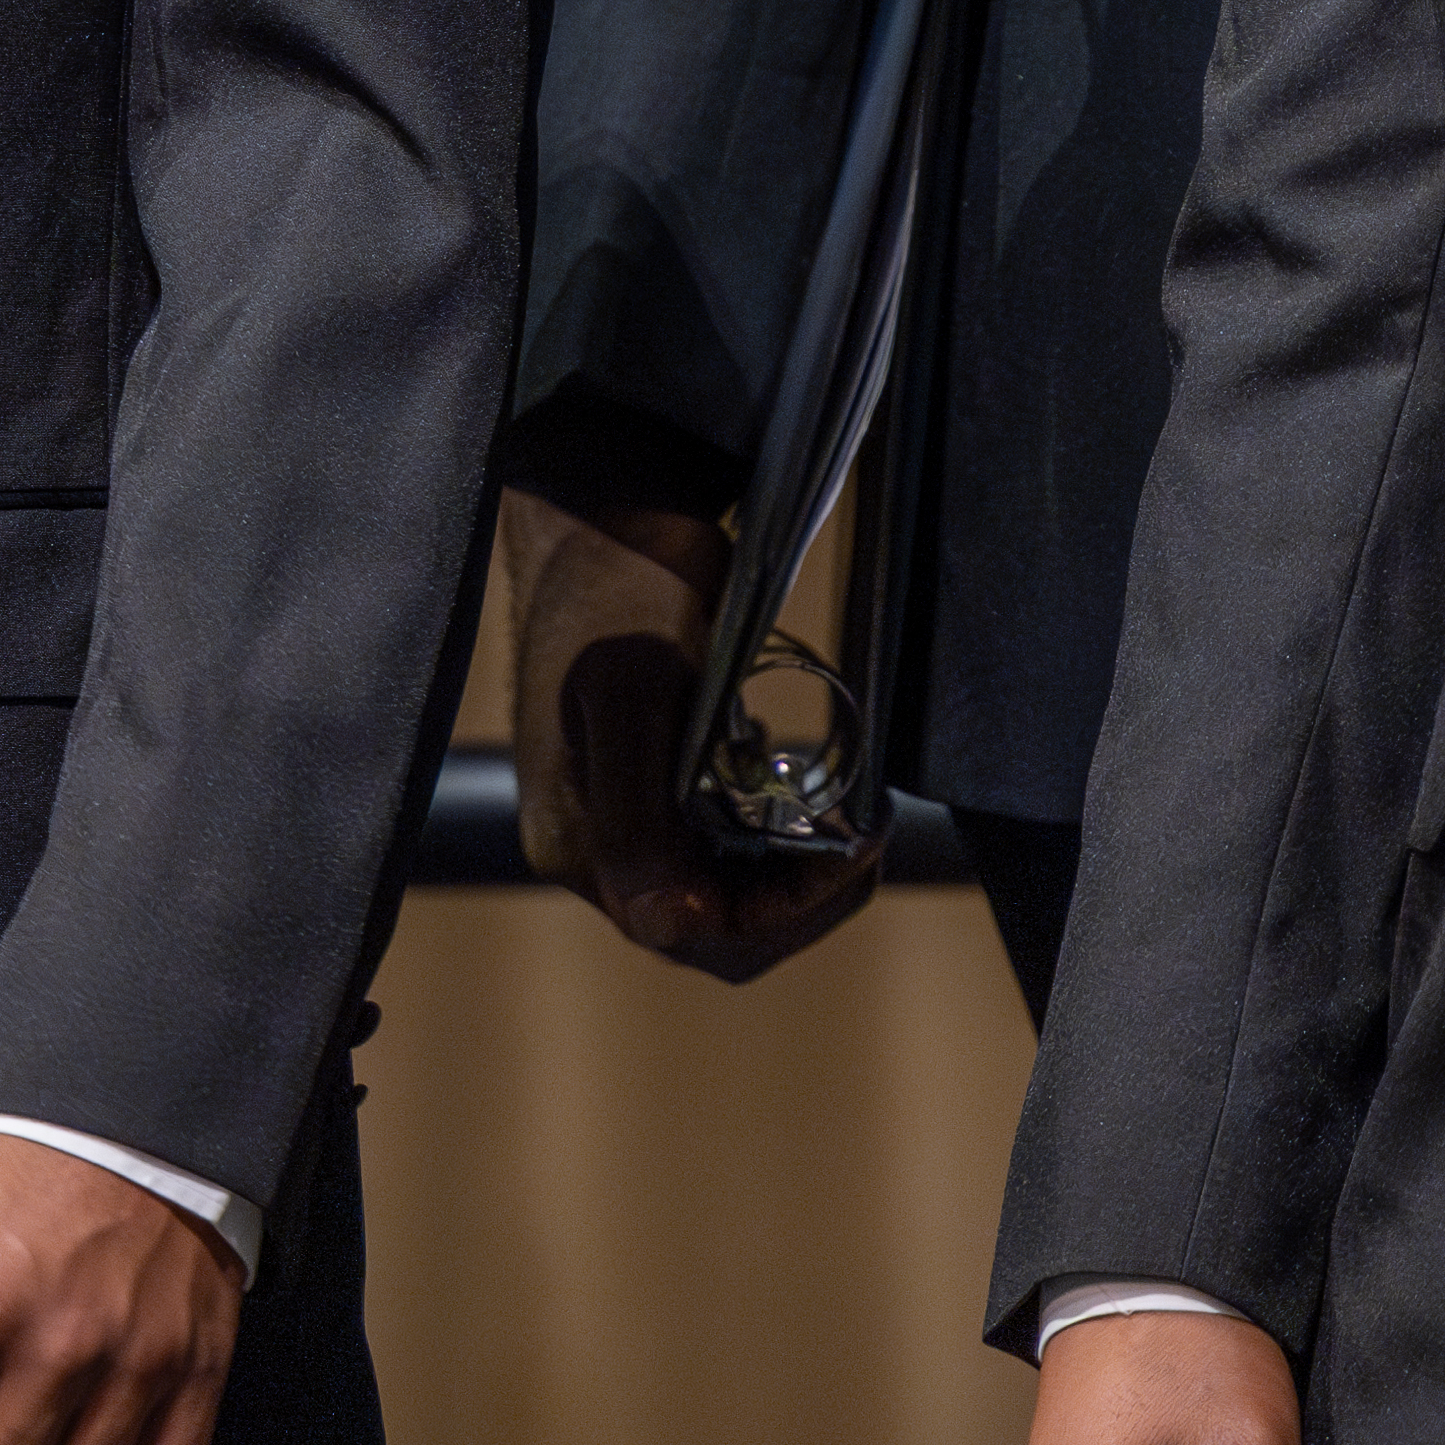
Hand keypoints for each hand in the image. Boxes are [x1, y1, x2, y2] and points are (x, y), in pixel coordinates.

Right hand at [505, 494, 878, 983]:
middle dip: (803, 894)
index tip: (861, 844)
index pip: (697, 933)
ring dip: (794, 865)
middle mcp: (593, 847)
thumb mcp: (635, 694)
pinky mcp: (648, 785)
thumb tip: (667, 927)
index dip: (792, 909)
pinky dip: (774, 830)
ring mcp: (620, 817)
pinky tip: (797, 780)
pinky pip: (720, 844)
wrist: (608, 510)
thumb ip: (640, 821)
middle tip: (868, 832)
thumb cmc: (621, 589)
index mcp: (577, 842)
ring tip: (846, 812)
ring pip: (726, 889)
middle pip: (717, 926)